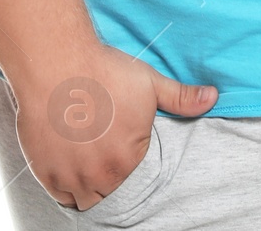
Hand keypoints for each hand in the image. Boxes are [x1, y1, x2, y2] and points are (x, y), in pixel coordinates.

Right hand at [12, 39, 218, 209]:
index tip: (117, 139)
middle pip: (110, 189)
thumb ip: (182, 98)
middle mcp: (102, 176)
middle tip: (100, 146)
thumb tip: (213, 96)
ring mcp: (72, 177)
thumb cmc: (104, 71)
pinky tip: (68, 162)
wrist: (58, 63)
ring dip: (88, 184)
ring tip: (86, 157)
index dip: (126, 156)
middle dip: (108, 173)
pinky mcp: (46, 173)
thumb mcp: (149, 82)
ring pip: (85, 198)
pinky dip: (65, 185)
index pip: (134, 174)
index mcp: (129, 159)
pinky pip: (60, 195)